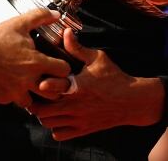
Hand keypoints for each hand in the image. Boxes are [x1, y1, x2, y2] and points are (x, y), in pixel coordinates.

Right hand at [0, 8, 70, 107]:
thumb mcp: (18, 23)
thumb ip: (40, 16)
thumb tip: (56, 14)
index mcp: (36, 63)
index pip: (64, 71)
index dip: (63, 67)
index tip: (59, 65)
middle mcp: (29, 81)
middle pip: (55, 93)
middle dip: (55, 87)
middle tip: (50, 79)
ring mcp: (16, 92)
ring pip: (35, 102)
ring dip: (34, 94)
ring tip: (30, 85)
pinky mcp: (4, 98)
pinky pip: (15, 101)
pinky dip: (15, 95)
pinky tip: (12, 84)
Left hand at [30, 29, 163, 139]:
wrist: (132, 101)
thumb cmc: (114, 77)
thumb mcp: (97, 58)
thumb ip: (78, 48)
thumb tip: (65, 33)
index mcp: (77, 86)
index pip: (50, 88)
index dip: (40, 84)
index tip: (38, 79)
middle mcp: (75, 106)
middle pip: (42, 111)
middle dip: (35, 102)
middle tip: (36, 93)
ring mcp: (78, 120)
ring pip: (48, 123)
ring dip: (43, 114)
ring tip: (45, 104)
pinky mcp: (83, 130)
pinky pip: (59, 134)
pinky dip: (54, 127)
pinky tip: (57, 116)